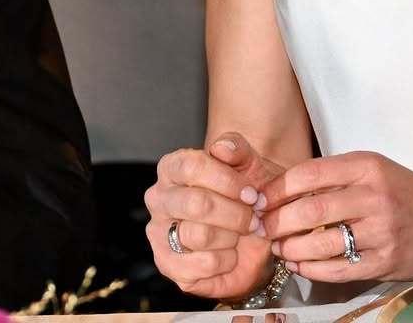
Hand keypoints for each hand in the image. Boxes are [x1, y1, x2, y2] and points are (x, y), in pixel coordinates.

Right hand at [145, 133, 284, 300]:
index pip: (193, 167)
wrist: (254, 229)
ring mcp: (158, 233)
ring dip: (232, 236)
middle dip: (235, 213)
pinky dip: (227, 260)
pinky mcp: (168, 265)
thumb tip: (222, 148)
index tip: (251, 192)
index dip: (227, 181)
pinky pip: (202, 265)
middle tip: (254, 216)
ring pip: (200, 235)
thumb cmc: (247, 190)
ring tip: (241, 233)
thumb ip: (237, 148)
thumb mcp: (250, 163)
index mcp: (172, 167)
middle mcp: (158, 198)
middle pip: (197, 204)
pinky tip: (231, 253)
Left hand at [261, 152, 412, 282]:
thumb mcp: (372, 168)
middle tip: (263, 227)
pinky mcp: (383, 261)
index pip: (310, 173)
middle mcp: (374, 196)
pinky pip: (336, 270)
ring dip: (290, 248)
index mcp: (367, 166)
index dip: (278, 188)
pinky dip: (310, 269)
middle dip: (277, 222)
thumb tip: (282, 190)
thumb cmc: (401, 190)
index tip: (262, 198)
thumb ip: (334, 176)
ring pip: (320, 244)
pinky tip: (300, 263)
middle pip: (311, 210)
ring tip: (279, 246)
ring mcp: (380, 232)